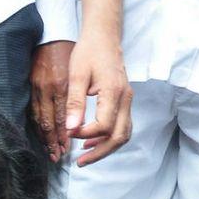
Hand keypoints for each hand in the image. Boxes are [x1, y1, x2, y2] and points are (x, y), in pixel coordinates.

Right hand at [30, 40, 73, 161]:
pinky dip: (37, 123)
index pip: (61, 118)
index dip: (63, 136)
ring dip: (44, 135)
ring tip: (50, 150)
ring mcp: (36, 86)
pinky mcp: (31, 83)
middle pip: (47, 122)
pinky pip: (33, 109)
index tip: (65, 150)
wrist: (56, 32)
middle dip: (52, 141)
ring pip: (38, 117)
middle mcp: (47, 88)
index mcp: (61, 85)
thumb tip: (76, 124)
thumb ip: (78, 99)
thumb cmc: (74, 52)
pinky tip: (42, 133)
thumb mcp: (81, 73)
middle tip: (56, 156)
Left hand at [64, 31, 132, 165]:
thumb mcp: (77, 74)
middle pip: (118, 137)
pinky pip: (123, 126)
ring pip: (123, 134)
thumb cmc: (89, 51)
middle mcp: (125, 99)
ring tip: (85, 155)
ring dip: (106, 148)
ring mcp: (128, 100)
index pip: (103, 126)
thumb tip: (70, 128)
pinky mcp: (125, 101)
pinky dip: (109, 138)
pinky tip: (93, 141)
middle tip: (80, 162)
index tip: (70, 132)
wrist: (104, 36)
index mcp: (113, 92)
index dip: (86, 134)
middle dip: (99, 153)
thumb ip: (74, 102)